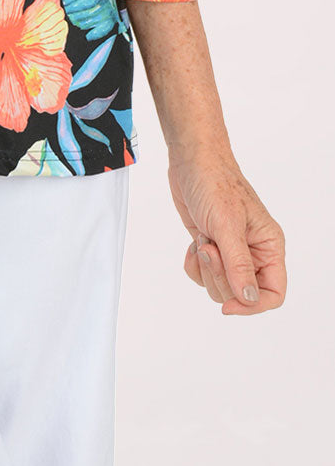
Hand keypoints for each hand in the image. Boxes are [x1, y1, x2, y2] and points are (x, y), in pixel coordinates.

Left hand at [168, 147, 285, 314]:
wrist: (191, 160)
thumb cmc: (214, 183)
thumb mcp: (227, 224)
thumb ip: (238, 264)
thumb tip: (249, 299)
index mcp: (269, 246)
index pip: (273, 294)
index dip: (252, 305)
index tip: (228, 303)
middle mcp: (253, 252)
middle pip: (242, 294)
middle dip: (220, 276)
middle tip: (209, 246)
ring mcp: (230, 251)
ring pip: (220, 287)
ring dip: (206, 268)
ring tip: (203, 239)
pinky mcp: (211, 247)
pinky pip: (203, 275)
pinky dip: (194, 265)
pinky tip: (194, 241)